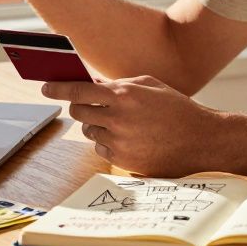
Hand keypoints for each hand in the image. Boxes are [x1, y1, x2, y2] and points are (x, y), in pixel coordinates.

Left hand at [42, 76, 225, 176]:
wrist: (201, 141)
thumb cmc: (177, 109)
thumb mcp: (149, 86)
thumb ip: (118, 84)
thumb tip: (91, 84)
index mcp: (124, 95)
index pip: (79, 90)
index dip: (58, 88)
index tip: (46, 86)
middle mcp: (118, 119)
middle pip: (78, 112)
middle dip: (80, 106)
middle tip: (90, 104)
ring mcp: (119, 142)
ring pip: (88, 130)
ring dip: (96, 124)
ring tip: (119, 121)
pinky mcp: (122, 161)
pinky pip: (100, 148)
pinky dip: (107, 141)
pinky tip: (127, 137)